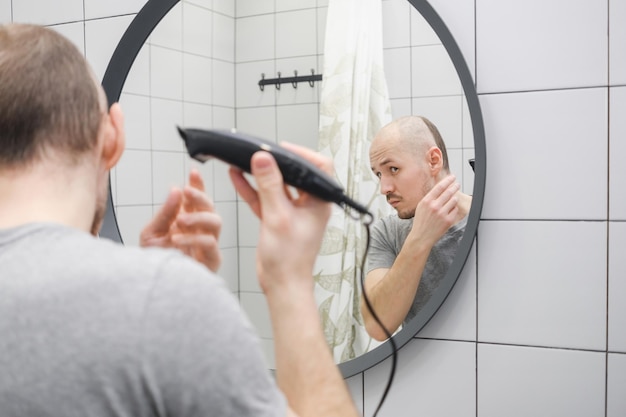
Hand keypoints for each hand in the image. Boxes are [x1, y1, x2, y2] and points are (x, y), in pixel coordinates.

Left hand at [140, 169, 221, 271]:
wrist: (152, 287)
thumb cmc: (154, 262)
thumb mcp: (151, 233)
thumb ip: (164, 213)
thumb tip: (175, 190)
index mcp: (186, 220)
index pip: (195, 199)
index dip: (197, 185)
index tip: (193, 173)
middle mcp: (198, 230)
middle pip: (210, 206)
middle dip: (201, 196)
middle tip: (187, 192)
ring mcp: (206, 244)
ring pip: (216, 222)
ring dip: (199, 217)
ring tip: (180, 220)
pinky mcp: (211, 260)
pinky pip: (210, 244)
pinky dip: (194, 238)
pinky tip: (178, 239)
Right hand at [228, 143, 331, 293]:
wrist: (282, 285)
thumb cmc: (290, 259)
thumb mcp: (278, 216)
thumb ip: (270, 185)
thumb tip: (263, 158)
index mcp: (318, 201)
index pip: (318, 166)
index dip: (301, 154)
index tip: (280, 149)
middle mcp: (308, 204)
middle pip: (293, 173)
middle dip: (275, 162)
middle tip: (258, 153)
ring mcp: (292, 211)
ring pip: (276, 185)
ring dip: (260, 174)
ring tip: (242, 160)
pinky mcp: (277, 219)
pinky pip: (264, 198)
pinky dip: (252, 188)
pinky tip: (237, 177)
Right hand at [409, 174, 459, 247]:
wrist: (421, 237)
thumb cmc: (421, 222)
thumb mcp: (421, 206)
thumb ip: (430, 197)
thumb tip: (440, 187)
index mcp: (426, 201)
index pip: (440, 187)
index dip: (447, 180)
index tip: (452, 177)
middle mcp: (434, 206)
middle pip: (449, 192)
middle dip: (454, 186)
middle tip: (457, 184)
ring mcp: (442, 214)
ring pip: (454, 200)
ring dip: (454, 198)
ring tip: (452, 199)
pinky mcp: (448, 220)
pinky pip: (455, 210)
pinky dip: (454, 209)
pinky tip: (449, 211)